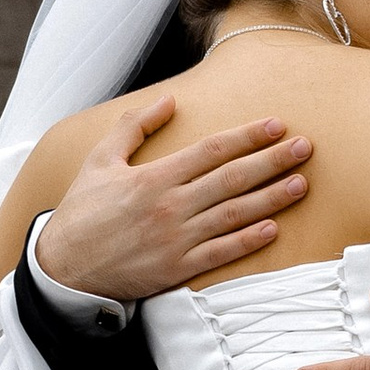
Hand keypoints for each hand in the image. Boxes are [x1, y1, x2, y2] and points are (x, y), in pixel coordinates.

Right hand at [34, 104, 310, 303]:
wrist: (64, 267)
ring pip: (234, 214)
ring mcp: (177, 239)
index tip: (276, 125)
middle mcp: (170, 206)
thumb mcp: (100, 160)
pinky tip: (273, 228)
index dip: (248, 136)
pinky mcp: (177, 269)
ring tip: (301, 184)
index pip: (212, 150)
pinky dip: (248, 241)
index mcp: (155, 177)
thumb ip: (135, 126)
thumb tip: (170, 100)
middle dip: (273, 161)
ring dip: (271, 198)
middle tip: (306, 148)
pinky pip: (221, 253)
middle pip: (232, 178)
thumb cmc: (82, 211)